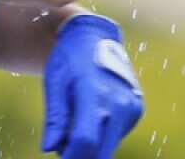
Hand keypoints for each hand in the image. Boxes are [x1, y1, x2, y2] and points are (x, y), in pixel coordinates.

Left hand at [42, 14, 143, 157]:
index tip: (59, 158)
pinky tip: (86, 120)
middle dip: (81, 156)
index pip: (85, 139)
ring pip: (109, 144)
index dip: (71, 156)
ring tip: (69, 131)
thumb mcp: (55, 84)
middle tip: (62, 151)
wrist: (93, 36)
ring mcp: (131, 107)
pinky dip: (101, 136)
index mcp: (95, 94)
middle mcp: (119, 103)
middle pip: (101, 149)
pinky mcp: (136, 110)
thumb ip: (55, 119)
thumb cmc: (68, 59)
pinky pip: (116, 134)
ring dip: (90, 147)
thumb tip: (48, 149)